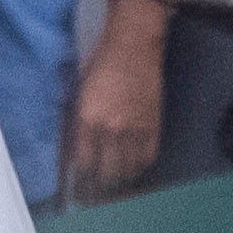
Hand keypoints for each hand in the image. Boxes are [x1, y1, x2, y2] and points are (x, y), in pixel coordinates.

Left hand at [63, 3, 166, 201]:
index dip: (83, 175)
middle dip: (101, 183)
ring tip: (117, 179)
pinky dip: (141, 165)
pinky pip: (148, 157)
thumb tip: (78, 148)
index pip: (84, 162)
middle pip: (106, 172)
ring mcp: (134, 129)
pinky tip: (135, 166)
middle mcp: (110, 129)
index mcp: (87, 119)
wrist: (132, 46)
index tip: (82, 181)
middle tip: (99, 187)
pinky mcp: (153, 125)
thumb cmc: (101, 64)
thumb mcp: (81, 93)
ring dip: (122, 177)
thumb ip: (80, 122)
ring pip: (128, 169)